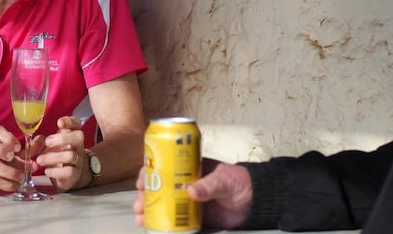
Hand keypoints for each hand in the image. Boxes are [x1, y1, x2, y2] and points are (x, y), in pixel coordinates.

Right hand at [0, 125, 22, 191]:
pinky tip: (15, 185)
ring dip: (11, 172)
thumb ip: (23, 149)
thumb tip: (40, 150)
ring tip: (21, 176)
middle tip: (16, 160)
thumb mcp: (5, 148)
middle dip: (9, 155)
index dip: (9, 140)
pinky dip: (7, 184)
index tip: (18, 148)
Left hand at [35, 116, 87, 190]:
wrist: (67, 175)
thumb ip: (38, 143)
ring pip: (70, 155)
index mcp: (71, 135)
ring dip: (52, 157)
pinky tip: (47, 171)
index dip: (70, 121)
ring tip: (39, 160)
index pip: (76, 123)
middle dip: (62, 138)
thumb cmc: (56, 156)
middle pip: (78, 136)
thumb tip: (30, 146)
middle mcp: (77, 145)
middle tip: (47, 142)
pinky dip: (55, 171)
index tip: (59, 123)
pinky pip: (68, 171)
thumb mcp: (47, 147)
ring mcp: (78, 160)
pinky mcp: (74, 174)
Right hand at [133, 158, 252, 228]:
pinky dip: (161, 223)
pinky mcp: (193, 217)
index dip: (150, 170)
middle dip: (145, 194)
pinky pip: (174, 220)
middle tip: (138, 203)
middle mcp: (185, 183)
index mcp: (190, 168)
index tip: (141, 179)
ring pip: (163, 203)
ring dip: (149, 209)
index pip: (165, 165)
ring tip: (140, 217)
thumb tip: (190, 191)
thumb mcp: (224, 179)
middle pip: (159, 186)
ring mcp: (188, 201)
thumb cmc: (238, 182)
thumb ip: (209, 185)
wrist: (254, 202)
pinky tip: (151, 226)